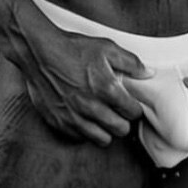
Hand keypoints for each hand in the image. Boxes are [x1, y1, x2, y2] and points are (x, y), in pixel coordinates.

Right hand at [20, 24, 153, 146]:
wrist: (40, 52)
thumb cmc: (72, 49)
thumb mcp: (106, 48)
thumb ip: (130, 62)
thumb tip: (147, 73)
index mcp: (105, 89)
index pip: (132, 112)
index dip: (133, 107)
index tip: (129, 104)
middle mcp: (90, 107)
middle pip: (120, 129)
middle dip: (122, 120)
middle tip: (117, 111)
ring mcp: (74, 117)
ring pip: (102, 139)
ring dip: (105, 129)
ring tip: (103, 117)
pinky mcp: (59, 122)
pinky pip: (80, 137)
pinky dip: (85, 130)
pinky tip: (84, 117)